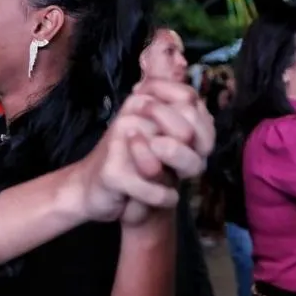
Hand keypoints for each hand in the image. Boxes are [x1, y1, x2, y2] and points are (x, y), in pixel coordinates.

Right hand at [75, 81, 213, 223]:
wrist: (92, 188)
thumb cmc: (136, 162)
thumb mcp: (167, 137)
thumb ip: (189, 121)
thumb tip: (192, 105)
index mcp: (146, 97)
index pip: (190, 99)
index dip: (202, 131)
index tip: (191, 147)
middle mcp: (132, 110)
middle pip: (186, 130)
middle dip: (194, 158)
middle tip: (181, 170)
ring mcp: (120, 138)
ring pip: (171, 154)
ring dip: (176, 177)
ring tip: (166, 181)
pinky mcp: (113, 171)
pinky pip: (158, 189)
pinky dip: (164, 198)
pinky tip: (157, 194)